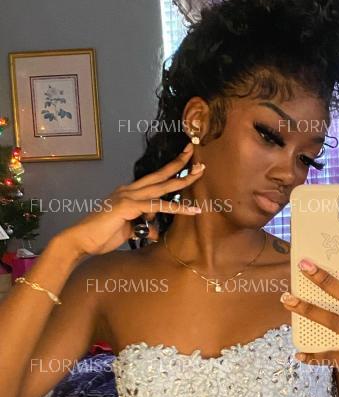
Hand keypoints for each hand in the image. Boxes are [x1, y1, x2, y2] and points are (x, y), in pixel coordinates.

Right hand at [57, 144, 204, 256]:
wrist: (81, 240)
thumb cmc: (101, 236)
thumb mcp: (129, 231)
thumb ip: (143, 228)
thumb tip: (155, 232)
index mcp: (128, 193)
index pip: (153, 180)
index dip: (169, 170)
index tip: (185, 160)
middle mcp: (128, 190)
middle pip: (159, 175)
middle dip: (179, 164)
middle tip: (196, 156)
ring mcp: (128, 196)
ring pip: (161, 187)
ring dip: (182, 180)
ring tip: (200, 174)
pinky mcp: (128, 206)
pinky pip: (157, 206)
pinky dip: (175, 207)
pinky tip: (191, 210)